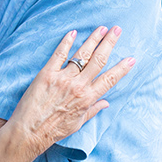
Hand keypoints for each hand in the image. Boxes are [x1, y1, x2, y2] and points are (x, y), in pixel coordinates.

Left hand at [8, 26, 133, 156]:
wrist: (29, 132)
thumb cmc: (53, 131)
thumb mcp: (78, 124)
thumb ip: (92, 110)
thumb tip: (105, 103)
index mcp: (87, 98)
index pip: (110, 79)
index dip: (122, 68)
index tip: (131, 58)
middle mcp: (78, 86)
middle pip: (98, 60)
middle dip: (109, 43)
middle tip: (117, 30)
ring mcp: (62, 78)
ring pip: (82, 54)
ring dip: (93, 39)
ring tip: (101, 28)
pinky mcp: (47, 74)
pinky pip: (59, 54)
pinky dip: (66, 43)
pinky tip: (73, 33)